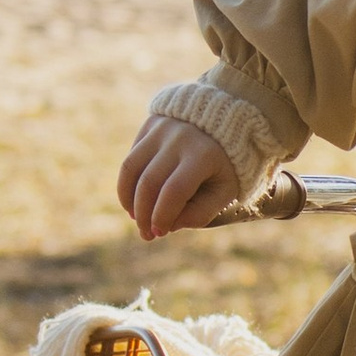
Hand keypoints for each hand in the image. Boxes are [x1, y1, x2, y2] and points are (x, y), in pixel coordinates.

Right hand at [118, 115, 237, 238]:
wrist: (227, 121)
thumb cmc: (225, 165)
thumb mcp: (224, 191)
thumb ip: (200, 213)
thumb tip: (167, 226)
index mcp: (204, 155)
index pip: (174, 191)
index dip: (162, 216)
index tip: (159, 233)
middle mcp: (180, 138)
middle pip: (149, 183)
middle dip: (143, 214)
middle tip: (146, 235)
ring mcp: (162, 128)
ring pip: (131, 168)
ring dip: (128, 200)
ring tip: (136, 218)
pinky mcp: (151, 124)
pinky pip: (131, 158)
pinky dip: (128, 183)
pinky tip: (135, 200)